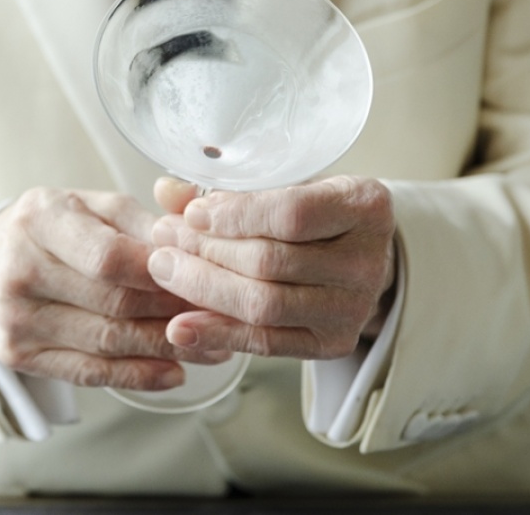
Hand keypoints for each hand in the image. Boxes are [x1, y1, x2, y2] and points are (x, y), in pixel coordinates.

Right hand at [0, 187, 229, 389]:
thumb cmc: (61, 228)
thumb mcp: (98, 206)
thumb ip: (148, 223)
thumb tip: (200, 242)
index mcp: (40, 219)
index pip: (108, 257)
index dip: (162, 273)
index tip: (205, 279)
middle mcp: (19, 270)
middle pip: (113, 303)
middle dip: (175, 312)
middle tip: (223, 318)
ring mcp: (15, 318)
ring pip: (107, 342)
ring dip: (168, 348)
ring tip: (214, 347)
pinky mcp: (18, 355)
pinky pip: (89, 372)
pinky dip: (138, 375)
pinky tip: (174, 372)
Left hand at [147, 176, 396, 359]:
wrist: (358, 256)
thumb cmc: (318, 210)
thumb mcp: (287, 184)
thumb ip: (230, 188)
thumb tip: (167, 190)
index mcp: (365, 207)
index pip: (292, 214)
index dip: (234, 215)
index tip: (191, 214)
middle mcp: (367, 262)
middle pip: (270, 263)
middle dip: (205, 251)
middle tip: (163, 239)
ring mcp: (353, 309)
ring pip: (263, 306)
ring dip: (202, 289)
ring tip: (164, 270)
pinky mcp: (332, 344)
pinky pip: (265, 343)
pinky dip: (217, 332)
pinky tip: (180, 325)